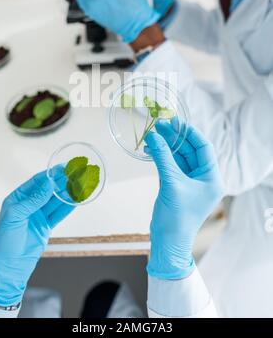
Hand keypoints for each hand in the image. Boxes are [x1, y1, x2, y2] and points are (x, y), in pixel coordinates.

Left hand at [0, 167, 72, 306]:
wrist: (8, 267)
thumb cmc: (4, 242)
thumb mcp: (17, 216)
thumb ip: (34, 199)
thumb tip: (48, 184)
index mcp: (17, 199)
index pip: (35, 183)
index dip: (49, 175)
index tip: (61, 168)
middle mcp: (28, 206)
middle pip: (47, 190)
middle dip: (60, 183)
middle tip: (73, 175)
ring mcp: (38, 216)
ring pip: (55, 201)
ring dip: (66, 194)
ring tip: (78, 185)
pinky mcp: (46, 227)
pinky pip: (58, 214)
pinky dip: (67, 207)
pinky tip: (75, 200)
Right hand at [145, 120, 222, 279]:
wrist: (168, 241)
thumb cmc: (176, 217)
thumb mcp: (171, 183)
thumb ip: (162, 157)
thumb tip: (153, 135)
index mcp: (212, 178)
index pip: (204, 147)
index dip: (189, 133)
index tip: (175, 121)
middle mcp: (204, 179)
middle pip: (190, 150)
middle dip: (175, 138)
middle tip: (159, 125)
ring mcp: (190, 183)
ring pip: (179, 157)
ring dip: (166, 146)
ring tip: (152, 135)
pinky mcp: (178, 186)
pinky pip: (171, 166)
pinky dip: (162, 157)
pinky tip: (151, 149)